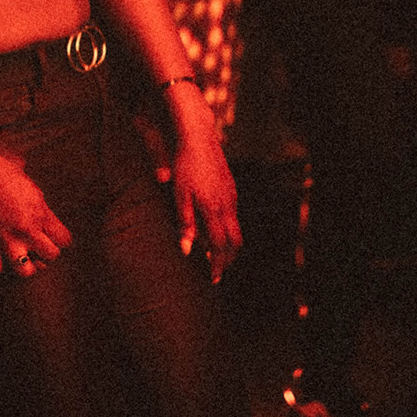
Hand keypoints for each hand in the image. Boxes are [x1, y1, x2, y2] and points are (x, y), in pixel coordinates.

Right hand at [0, 147, 71, 277]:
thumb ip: (42, 209)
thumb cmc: (4, 174)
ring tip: (21, 258)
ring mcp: (7, 239)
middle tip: (39, 249)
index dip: (61, 240)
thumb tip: (48, 222)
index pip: (64, 240)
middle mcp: (27, 229)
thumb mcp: (31, 188)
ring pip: (25, 271)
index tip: (55, 238)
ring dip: (24, 266)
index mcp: (41, 213)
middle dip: (47, 255)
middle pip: (51, 256)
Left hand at [161, 86, 240, 281]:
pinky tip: (214, 229)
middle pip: (235, 241)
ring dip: (228, 245)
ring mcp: (232, 195)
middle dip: (227, 259)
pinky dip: (228, 229)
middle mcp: (228, 204)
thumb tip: (187, 250)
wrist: (199, 138)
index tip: (213, 279)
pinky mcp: (232, 187)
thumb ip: (185, 223)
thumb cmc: (185, 166)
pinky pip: (234, 215)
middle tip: (217, 272)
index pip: (220, 246)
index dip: (218, 264)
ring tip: (215, 255)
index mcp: (214, 208)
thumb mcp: (179, 195)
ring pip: (236, 228)